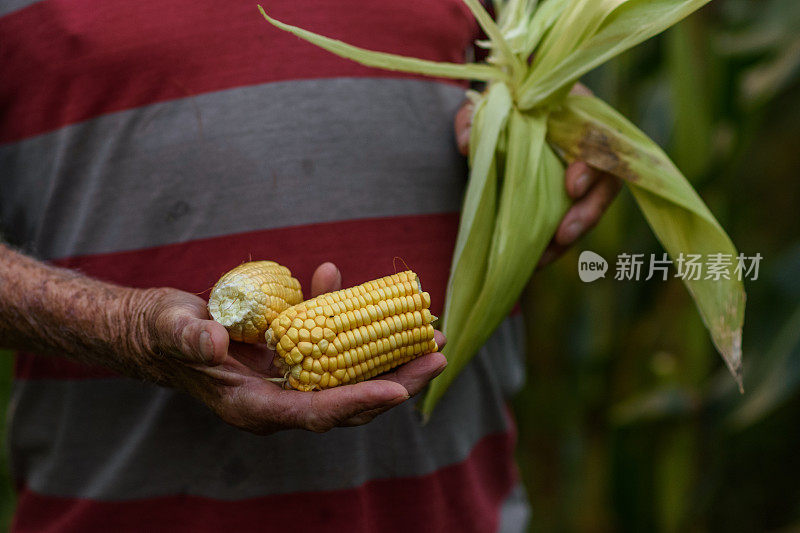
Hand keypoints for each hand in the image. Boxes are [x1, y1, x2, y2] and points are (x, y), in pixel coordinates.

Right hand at [133, 262, 447, 433]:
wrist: (161, 331)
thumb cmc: (163, 333)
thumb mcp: (172, 330)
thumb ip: (191, 337)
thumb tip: (214, 341)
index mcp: (255, 407)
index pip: (316, 412)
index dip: (357, 403)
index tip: (398, 391)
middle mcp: (280, 401)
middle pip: (349, 401)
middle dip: (396, 382)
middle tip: (437, 355)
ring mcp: (290, 382)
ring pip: (351, 377)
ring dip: (391, 357)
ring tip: (430, 335)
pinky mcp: (294, 360)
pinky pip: (334, 347)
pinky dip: (351, 321)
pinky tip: (357, 288)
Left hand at [453, 84, 621, 266]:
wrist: (507, 109)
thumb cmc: (505, 100)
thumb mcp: (489, 100)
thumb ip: (475, 117)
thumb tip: (466, 144)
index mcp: (580, 113)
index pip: (601, 140)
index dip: (592, 167)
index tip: (570, 186)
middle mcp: (591, 146)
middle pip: (608, 182)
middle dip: (588, 212)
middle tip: (563, 235)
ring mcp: (583, 174)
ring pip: (591, 208)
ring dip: (571, 236)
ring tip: (543, 258)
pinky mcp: (569, 197)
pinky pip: (571, 222)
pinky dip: (554, 244)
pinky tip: (534, 260)